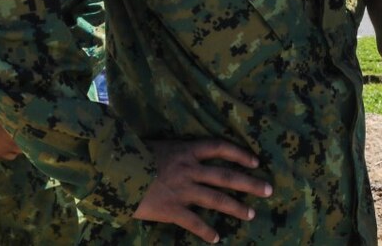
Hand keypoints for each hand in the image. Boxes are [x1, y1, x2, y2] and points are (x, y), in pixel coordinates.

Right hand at [134, 139, 272, 242]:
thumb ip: (177, 151)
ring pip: (217, 199)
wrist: (113, 170)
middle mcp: (190, 169)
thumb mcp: (160, 145)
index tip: (255, 161)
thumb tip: (187, 154)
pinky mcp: (172, 209)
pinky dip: (206, 231)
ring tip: (251, 214)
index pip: (220, 148)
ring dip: (236, 207)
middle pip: (227, 176)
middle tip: (269, 189)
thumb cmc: (133, 155)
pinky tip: (216, 238)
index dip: (240, 154)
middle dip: (250, 183)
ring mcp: (183, 190)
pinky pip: (194, 223)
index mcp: (186, 150)